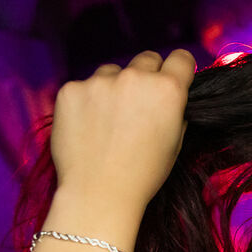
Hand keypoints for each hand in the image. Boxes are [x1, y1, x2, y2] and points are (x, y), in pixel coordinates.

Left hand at [50, 49, 195, 215]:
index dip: (179, 69)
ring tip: (109, 123)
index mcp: (168, 90)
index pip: (181, 58)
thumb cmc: (143, 174)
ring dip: (113, 88)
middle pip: (147, 59)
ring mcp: (99, 81)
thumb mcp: (175, 143)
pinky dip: (86, 102)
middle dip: (147, 76)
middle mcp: (135, 77)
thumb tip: (170, 97)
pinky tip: (88, 128)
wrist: (99, 193)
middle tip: (139, 106)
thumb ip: (175, 111)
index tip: (173, 78)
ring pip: (112, 72)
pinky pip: (84, 87)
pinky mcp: (71, 89)